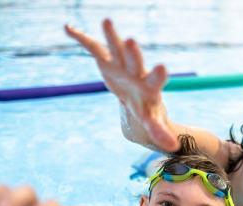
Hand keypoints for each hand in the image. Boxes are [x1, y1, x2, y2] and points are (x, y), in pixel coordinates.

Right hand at [65, 18, 178, 151]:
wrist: (135, 99)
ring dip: (111, 36)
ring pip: (117, 49)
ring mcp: (122, 65)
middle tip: (131, 41)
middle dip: (133, 53)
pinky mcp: (107, 62)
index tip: (162, 68)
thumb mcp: (152, 122)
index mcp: (150, 87)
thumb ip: (160, 132)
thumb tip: (173, 146)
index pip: (155, 80)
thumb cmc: (146, 111)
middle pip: (135, 62)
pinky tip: (68, 28)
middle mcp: (137, 72)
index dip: (158, 75)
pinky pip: (94, 48)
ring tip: (107, 21)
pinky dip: (83, 39)